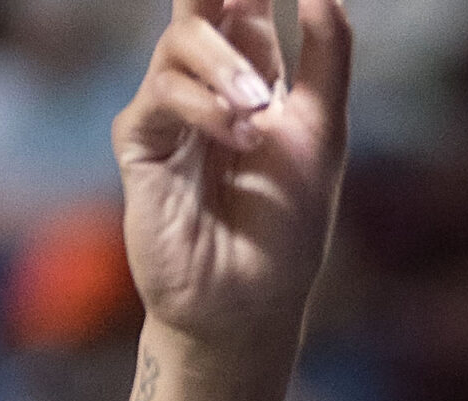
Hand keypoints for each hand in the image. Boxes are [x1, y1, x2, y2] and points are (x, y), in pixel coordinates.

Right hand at [115, 0, 352, 354]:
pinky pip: (163, 93)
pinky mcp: (141, 140)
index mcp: (253, 77)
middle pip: (201, 4)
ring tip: (258, 112)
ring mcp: (170, 109)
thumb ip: (326, 56)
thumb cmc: (287, 228)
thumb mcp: (323, 131)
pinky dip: (205, 106)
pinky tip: (238, 137)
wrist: (249, 303)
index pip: (244, 3)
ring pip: (183, 40)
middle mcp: (207, 85)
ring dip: (227, 67)